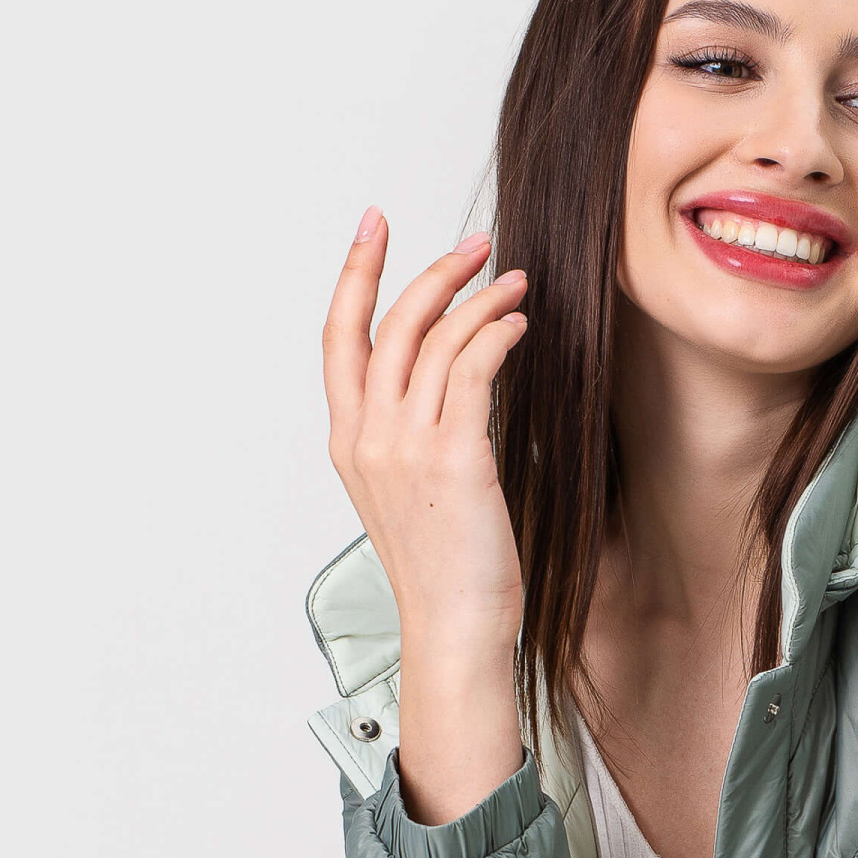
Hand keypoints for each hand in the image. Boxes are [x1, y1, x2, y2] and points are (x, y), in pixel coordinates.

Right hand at [322, 211, 530, 823]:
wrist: (454, 630)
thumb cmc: (446, 573)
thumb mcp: (411, 496)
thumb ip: (412, 438)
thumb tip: (451, 386)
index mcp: (349, 444)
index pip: (339, 338)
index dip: (355, 275)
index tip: (374, 227)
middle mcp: (369, 438)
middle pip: (391, 323)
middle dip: (432, 270)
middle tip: (475, 244)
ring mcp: (406, 445)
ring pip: (436, 339)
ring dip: (479, 299)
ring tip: (514, 283)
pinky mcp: (453, 456)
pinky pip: (473, 368)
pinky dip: (496, 334)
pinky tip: (518, 327)